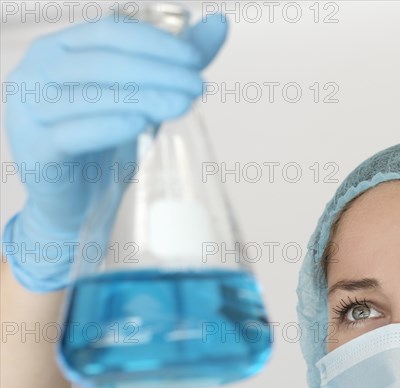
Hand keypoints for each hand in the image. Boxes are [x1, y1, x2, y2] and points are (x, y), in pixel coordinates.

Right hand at [2, 13, 227, 290]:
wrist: (78, 200)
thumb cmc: (108, 142)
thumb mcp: (145, 97)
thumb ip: (177, 62)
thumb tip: (220, 23)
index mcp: (60, 49)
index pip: (110, 32)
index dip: (155, 42)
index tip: (195, 59)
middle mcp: (36, 72)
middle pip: (103, 62)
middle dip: (157, 72)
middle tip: (197, 86)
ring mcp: (28, 110)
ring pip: (91, 96)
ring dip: (143, 97)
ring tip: (183, 104)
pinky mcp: (34, 149)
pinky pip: (73, 134)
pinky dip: (109, 126)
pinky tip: (141, 124)